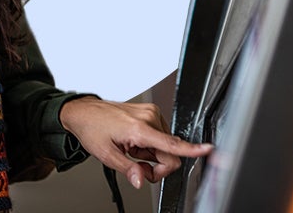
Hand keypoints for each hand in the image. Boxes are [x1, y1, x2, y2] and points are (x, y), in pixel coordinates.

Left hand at [59, 97, 212, 188]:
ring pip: (166, 145)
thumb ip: (128, 169)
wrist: (84, 111)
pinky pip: (160, 135)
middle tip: (137, 166)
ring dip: (152, 154)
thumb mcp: (106, 155)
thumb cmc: (92, 129)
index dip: (192, 150)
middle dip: (157, 165)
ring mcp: (150, 113)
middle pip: (170, 152)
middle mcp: (149, 118)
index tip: (208, 150)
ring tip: (132, 150)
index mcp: (139, 128)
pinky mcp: (150, 111)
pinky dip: (150, 144)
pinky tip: (135, 142)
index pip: (171, 143)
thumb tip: (142, 180)